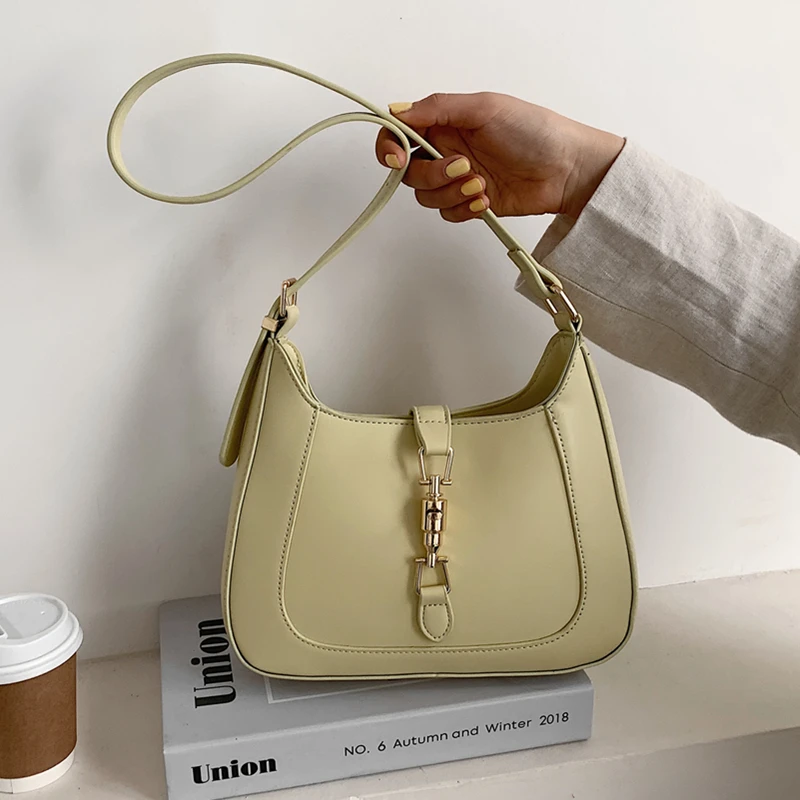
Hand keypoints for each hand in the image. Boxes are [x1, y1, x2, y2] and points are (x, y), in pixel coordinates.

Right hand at [376, 93, 622, 221]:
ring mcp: (459, 179)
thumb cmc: (535, 131)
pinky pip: (448, 214)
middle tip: (463, 166)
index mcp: (446, 122)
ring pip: (426, 197)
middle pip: (410, 173)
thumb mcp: (485, 108)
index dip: (389, 147)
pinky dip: (464, 209)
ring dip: (451, 193)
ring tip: (482, 185)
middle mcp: (447, 150)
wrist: (567, 170)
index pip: (399, 134)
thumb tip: (397, 110)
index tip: (397, 159)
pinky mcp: (471, 203)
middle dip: (432, 174)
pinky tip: (487, 200)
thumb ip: (437, 108)